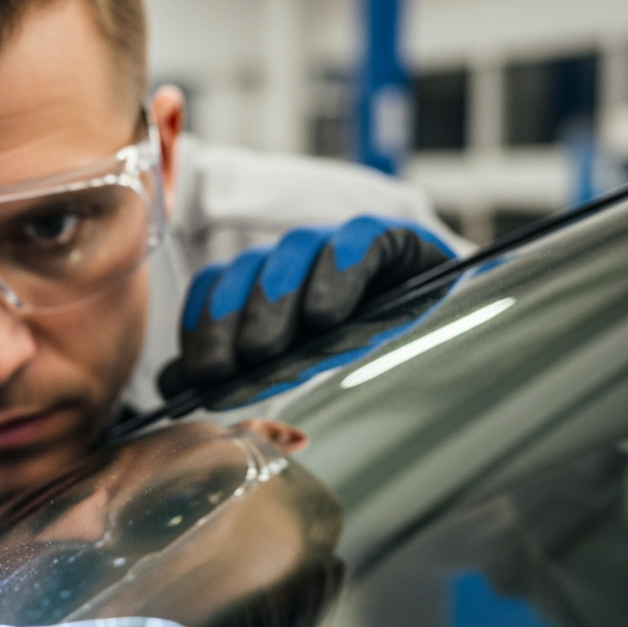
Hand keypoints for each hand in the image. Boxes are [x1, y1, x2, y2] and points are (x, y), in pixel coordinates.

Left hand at [159, 216, 454, 397]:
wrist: (456, 352)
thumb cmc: (367, 367)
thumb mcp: (294, 371)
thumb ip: (232, 370)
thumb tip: (171, 385)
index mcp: (268, 287)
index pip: (217, 288)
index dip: (202, 325)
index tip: (198, 373)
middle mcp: (300, 262)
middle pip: (248, 271)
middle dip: (229, 323)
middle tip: (226, 368)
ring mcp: (344, 247)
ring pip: (294, 254)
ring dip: (273, 303)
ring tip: (267, 350)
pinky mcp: (393, 240)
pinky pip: (359, 242)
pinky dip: (337, 272)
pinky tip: (325, 314)